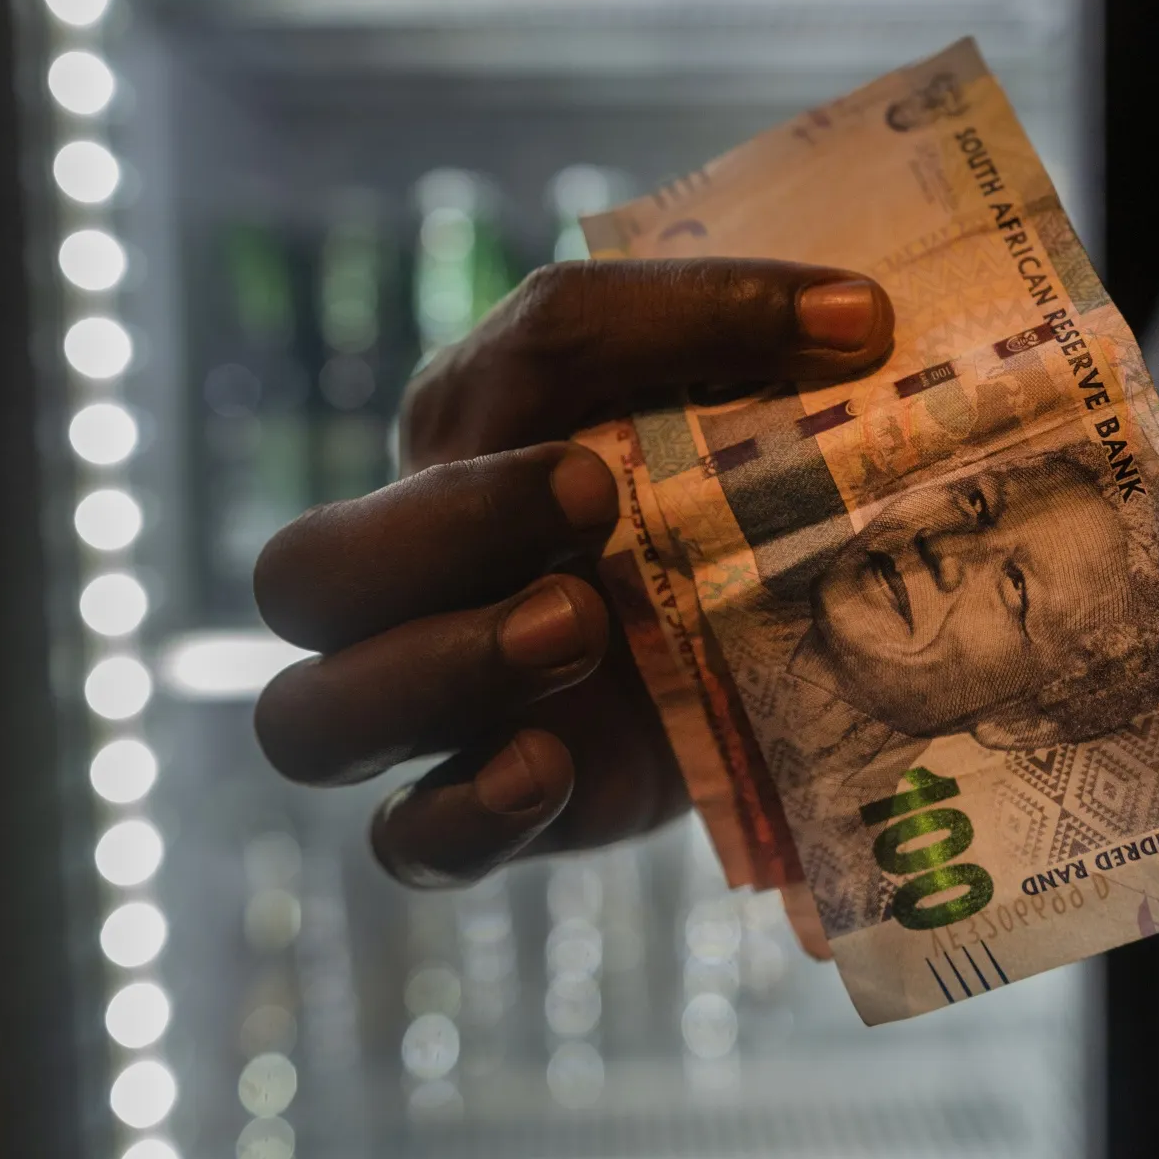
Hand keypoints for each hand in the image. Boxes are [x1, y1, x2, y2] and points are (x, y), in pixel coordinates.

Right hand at [252, 258, 893, 886]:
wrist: (759, 652)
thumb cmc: (707, 495)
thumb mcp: (703, 390)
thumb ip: (739, 331)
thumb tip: (859, 313)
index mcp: (460, 457)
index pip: (441, 413)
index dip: (508, 427)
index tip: (599, 469)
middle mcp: (414, 584)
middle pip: (299, 574)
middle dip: (432, 537)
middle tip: (589, 512)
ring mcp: (438, 712)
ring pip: (307, 722)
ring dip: (431, 673)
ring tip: (578, 631)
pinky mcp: (490, 812)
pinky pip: (407, 845)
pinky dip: (458, 816)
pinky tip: (543, 771)